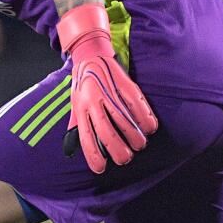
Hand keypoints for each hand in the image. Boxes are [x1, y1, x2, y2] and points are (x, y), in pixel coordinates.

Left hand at [57, 4, 158, 172]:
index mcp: (80, 108)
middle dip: (119, 151)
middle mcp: (94, 102)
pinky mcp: (125, 85)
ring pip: (125, 122)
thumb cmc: (83, 84)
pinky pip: (138, 106)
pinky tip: (150, 128)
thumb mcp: (74, 103)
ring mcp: (110, 93)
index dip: (94, 156)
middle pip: (108, 134)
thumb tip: (72, 149)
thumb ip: (76, 124)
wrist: (90, 54)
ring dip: (135, 138)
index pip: (86, 137)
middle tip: (126, 158)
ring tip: (139, 145)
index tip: (102, 168)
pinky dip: (146, 120)